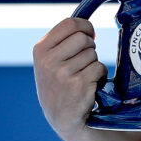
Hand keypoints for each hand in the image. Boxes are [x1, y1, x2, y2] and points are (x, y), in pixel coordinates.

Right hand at [32, 17, 107, 139]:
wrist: (61, 116)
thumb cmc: (58, 84)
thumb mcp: (49, 61)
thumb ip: (61, 42)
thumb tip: (87, 26)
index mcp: (40, 50)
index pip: (69, 24)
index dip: (85, 26)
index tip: (89, 34)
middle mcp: (49, 60)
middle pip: (83, 38)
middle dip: (90, 46)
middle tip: (84, 60)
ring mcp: (63, 73)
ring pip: (92, 53)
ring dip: (93, 63)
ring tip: (83, 75)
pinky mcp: (79, 84)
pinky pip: (100, 68)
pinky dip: (100, 75)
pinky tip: (89, 84)